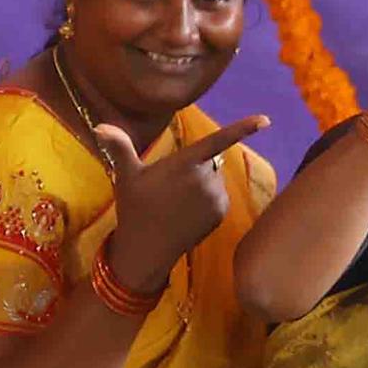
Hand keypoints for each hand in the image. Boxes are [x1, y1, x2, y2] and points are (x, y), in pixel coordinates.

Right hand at [92, 111, 270, 291]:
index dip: (242, 129)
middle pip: (208, 159)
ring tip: (176, 199)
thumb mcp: (125, 175)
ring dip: (200, 181)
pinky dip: (206, 196)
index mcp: (185, 165)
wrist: (148, 247)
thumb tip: (100, 126)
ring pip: (213, 177)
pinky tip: (187, 210)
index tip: (266, 120)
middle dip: (193, 165)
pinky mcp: (222, 212)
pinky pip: (218, 194)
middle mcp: (206, 179)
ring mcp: (217, 197)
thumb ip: (120, 148)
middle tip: (167, 184)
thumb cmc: (135, 207)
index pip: (216, 141)